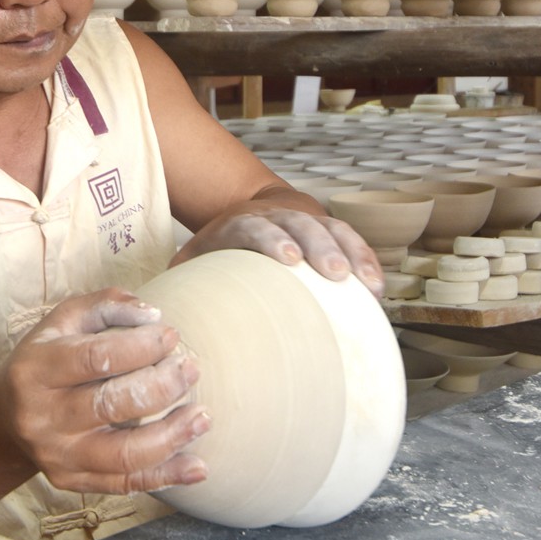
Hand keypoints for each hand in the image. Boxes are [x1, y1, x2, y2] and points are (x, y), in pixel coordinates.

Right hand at [0, 289, 210, 494]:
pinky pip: (124, 484)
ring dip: (172, 437)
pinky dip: (165, 476)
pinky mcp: (70, 481)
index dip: (140, 347)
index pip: (95, 359)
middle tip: (191, 369)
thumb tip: (153, 315)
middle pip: (111, 406)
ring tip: (202, 417)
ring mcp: (56, 454)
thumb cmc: (47, 357)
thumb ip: (106, 306)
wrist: (5, 416)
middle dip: (162, 387)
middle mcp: (41, 416)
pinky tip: (196, 466)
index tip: (172, 336)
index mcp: (36, 369)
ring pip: (123, 455)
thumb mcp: (63, 320)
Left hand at [176, 205, 385, 297]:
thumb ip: (180, 287)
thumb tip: (164, 327)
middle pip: (299, 225)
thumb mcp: (191, 263)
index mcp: (234, 226)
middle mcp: (272, 217)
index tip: (289, 260)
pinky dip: (365, 259)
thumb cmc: (215, 254)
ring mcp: (302, 219)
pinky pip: (350, 239)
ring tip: (365, 283)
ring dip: (350, 253)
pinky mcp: (325, 228)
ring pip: (330, 229)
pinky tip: (376, 286)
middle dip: (320, 246)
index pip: (253, 228)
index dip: (271, 240)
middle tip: (336, 274)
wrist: (245, 212)